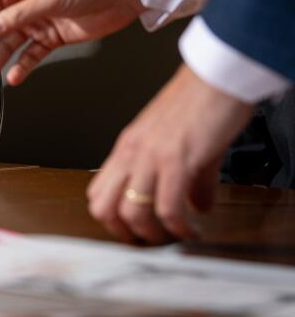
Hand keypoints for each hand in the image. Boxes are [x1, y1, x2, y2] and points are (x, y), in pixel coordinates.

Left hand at [86, 64, 252, 243]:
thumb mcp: (185, 143)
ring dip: (151, 234)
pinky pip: (166, 207)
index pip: (99, 191)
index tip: (136, 230)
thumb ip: (190, 178)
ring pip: (130, 211)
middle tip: (150, 240)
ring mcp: (150, 156)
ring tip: (173, 237)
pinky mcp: (175, 160)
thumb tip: (197, 206)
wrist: (216, 77)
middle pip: (103, 207)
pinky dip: (178, 227)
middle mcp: (131, 152)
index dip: (113, 218)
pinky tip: (193, 229)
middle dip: (124, 232)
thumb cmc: (200, 101)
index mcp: (128, 146)